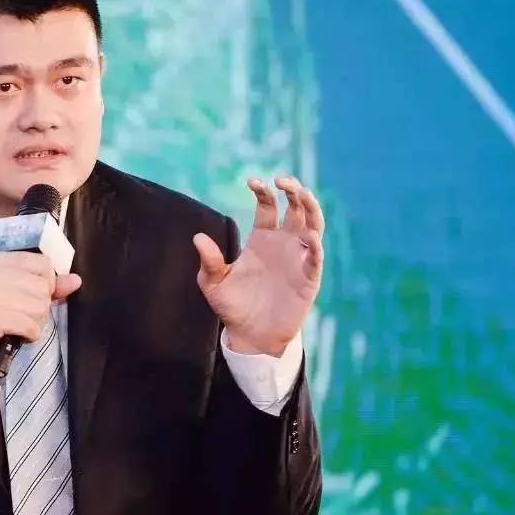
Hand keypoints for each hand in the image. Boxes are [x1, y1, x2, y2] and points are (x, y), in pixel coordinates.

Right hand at [0, 251, 82, 373]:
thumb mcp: (17, 296)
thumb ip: (46, 285)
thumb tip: (76, 279)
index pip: (42, 263)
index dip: (45, 284)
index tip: (27, 298)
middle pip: (43, 285)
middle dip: (39, 308)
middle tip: (19, 316)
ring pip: (39, 306)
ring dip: (34, 323)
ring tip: (15, 326)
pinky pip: (30, 325)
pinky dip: (28, 335)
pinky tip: (13, 336)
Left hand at [193, 176, 324, 355]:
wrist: (251, 335)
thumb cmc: (232, 306)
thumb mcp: (214, 282)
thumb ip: (209, 260)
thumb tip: (197, 237)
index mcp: (261, 239)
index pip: (268, 206)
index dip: (263, 191)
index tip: (252, 181)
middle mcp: (283, 243)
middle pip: (296, 208)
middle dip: (293, 189)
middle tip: (283, 179)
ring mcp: (298, 258)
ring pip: (313, 224)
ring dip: (311, 207)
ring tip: (302, 194)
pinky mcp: (309, 278)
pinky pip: (316, 258)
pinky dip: (315, 245)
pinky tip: (309, 237)